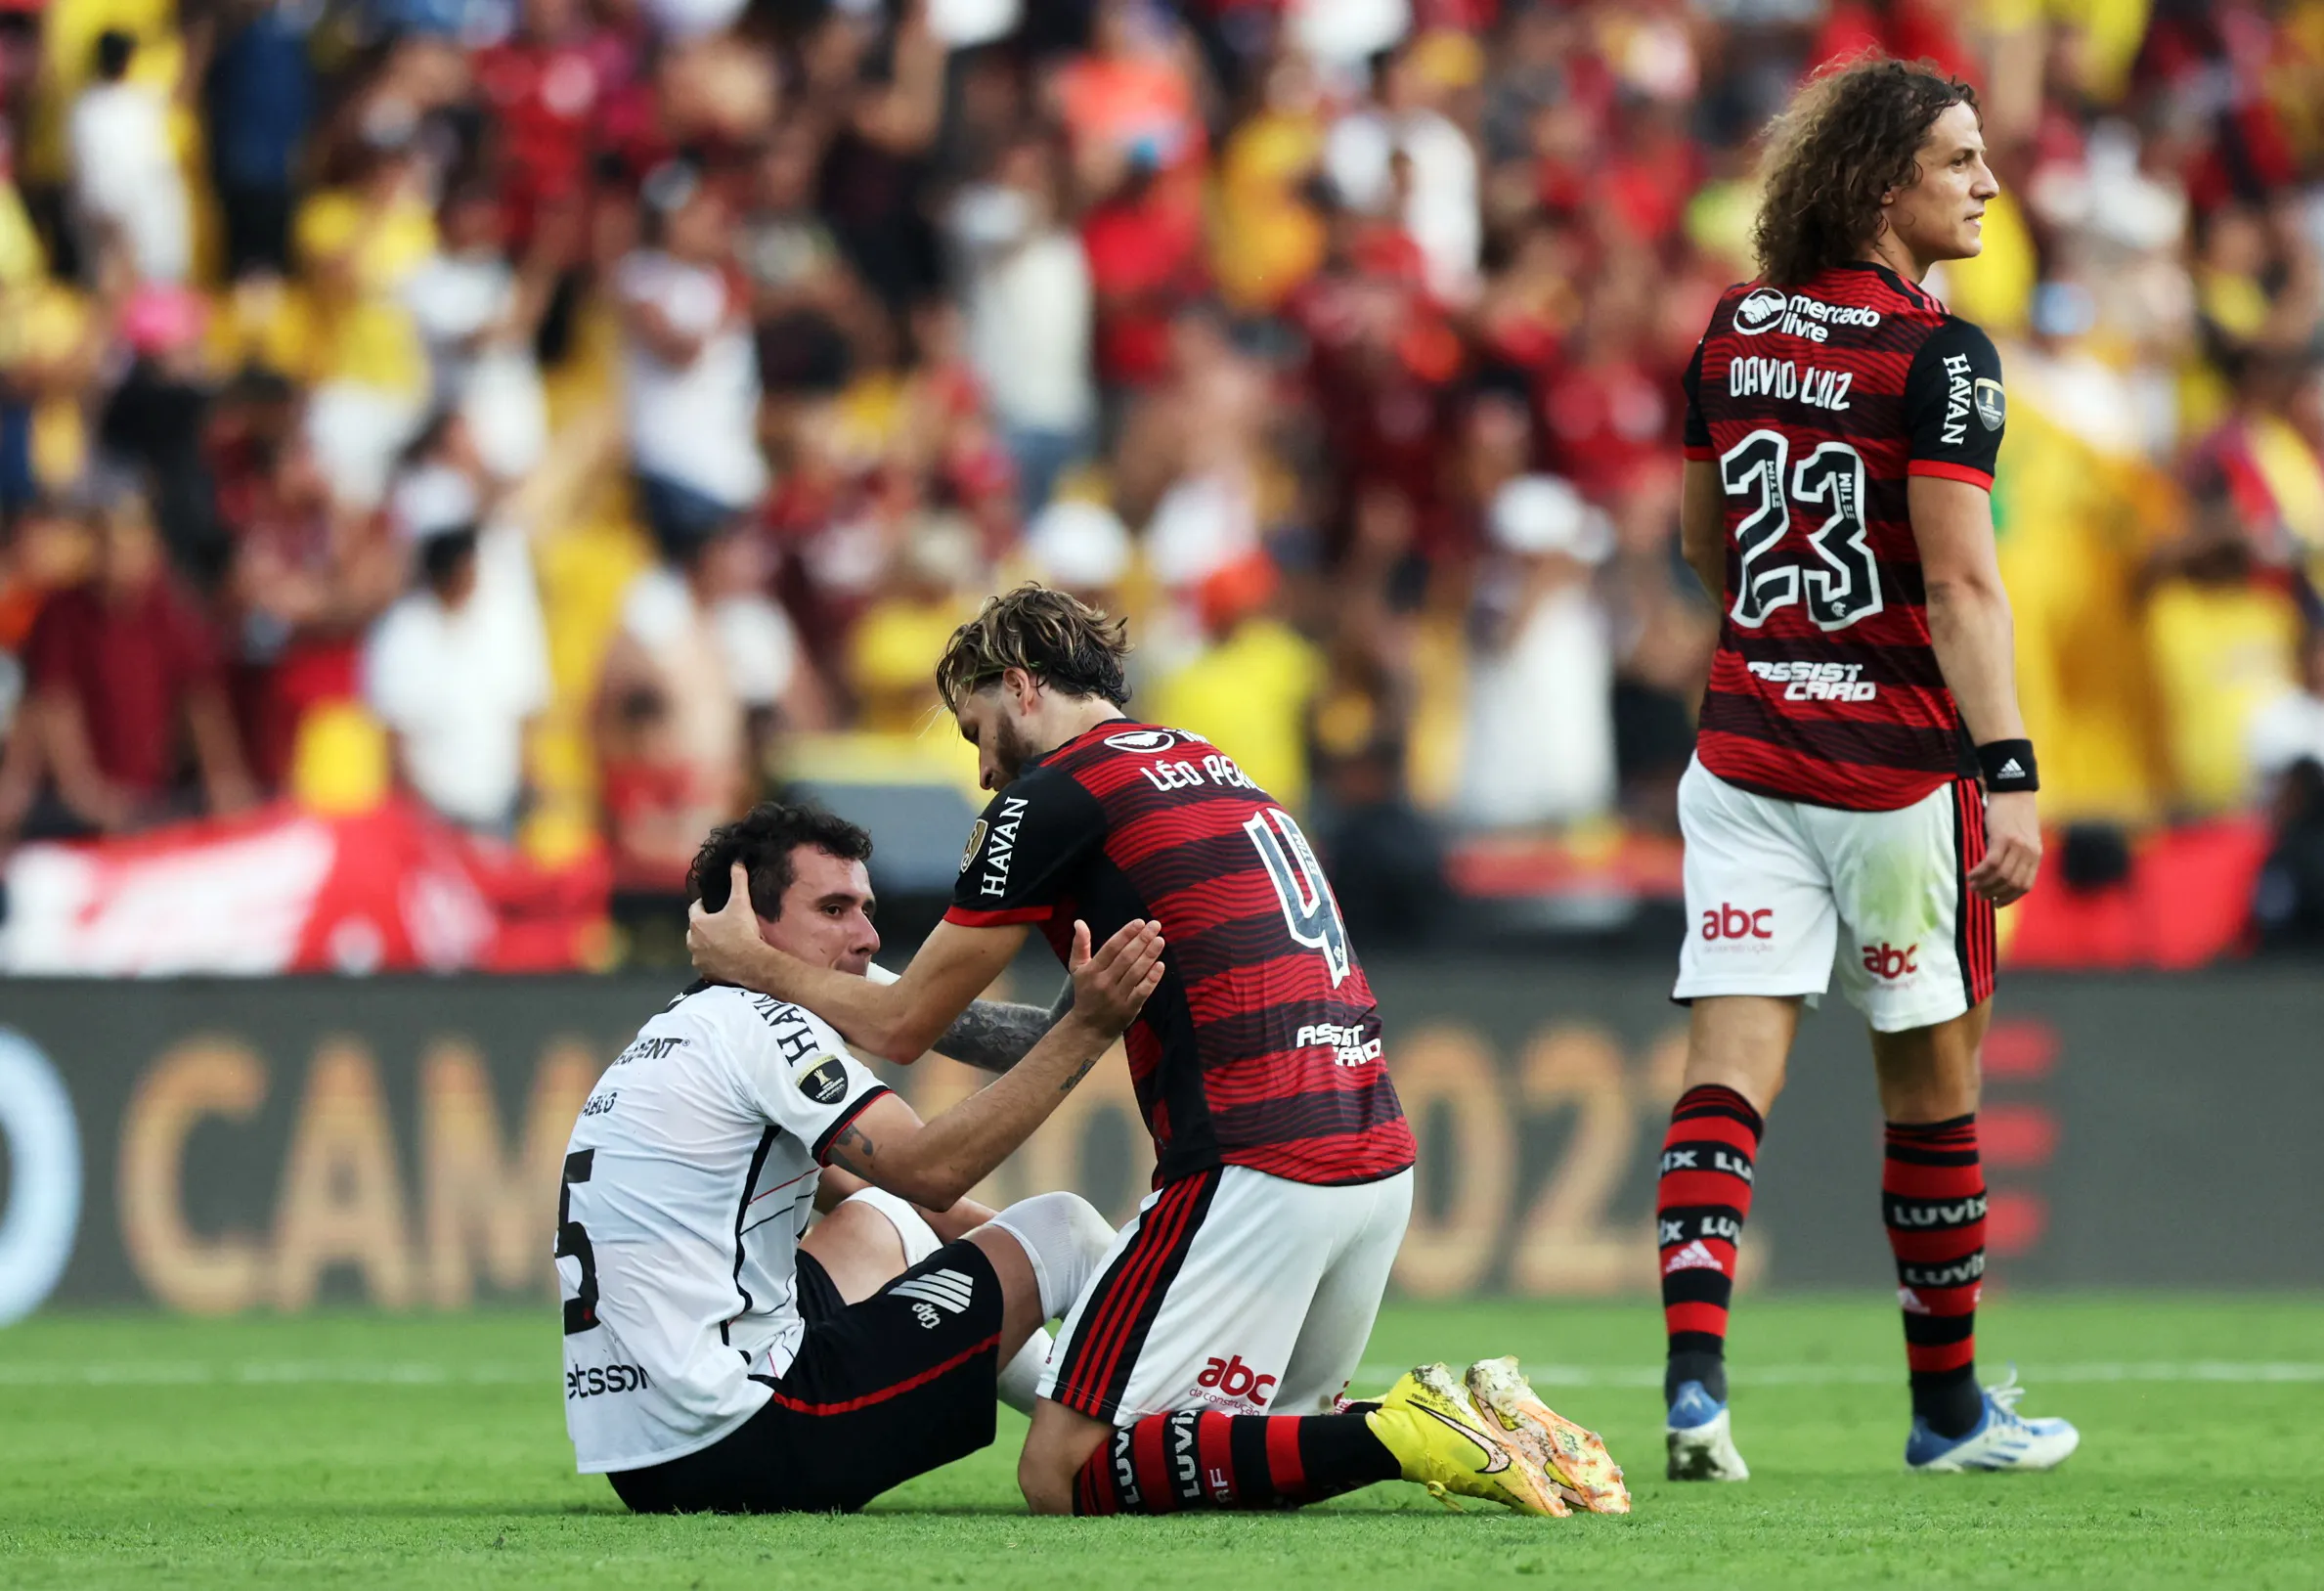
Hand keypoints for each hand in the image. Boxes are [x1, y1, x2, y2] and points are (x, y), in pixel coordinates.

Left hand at [687, 861, 769, 983]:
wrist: (751, 963)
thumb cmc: (743, 932)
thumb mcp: (741, 903)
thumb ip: (738, 880)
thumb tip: (737, 861)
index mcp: (697, 923)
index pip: (695, 909)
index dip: (704, 905)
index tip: (712, 905)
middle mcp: (691, 941)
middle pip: (695, 929)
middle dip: (705, 926)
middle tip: (721, 924)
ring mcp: (697, 959)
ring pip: (699, 948)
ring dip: (707, 945)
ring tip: (724, 943)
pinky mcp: (705, 973)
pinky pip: (706, 964)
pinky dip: (712, 961)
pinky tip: (725, 959)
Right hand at [1064, 918, 1165, 1041]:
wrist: (1089, 1027)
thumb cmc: (1086, 992)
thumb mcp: (1077, 968)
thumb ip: (1080, 945)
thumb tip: (1080, 922)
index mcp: (1091, 971)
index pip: (1111, 948)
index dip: (1126, 934)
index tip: (1140, 922)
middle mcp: (1104, 982)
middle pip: (1126, 958)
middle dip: (1142, 940)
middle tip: (1155, 926)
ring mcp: (1117, 996)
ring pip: (1136, 972)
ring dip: (1149, 955)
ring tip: (1160, 940)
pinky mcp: (1129, 1008)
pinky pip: (1142, 991)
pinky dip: (1152, 978)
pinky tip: (1160, 965)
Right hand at [1969, 790, 2040, 906]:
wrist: (2013, 791)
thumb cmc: (2013, 815)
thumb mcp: (2022, 838)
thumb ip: (2017, 857)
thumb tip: (2001, 878)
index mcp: (2036, 856)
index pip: (2025, 886)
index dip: (2010, 898)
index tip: (1996, 902)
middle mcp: (2029, 853)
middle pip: (2011, 883)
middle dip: (1993, 893)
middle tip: (1979, 895)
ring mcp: (2018, 846)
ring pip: (2001, 875)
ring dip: (1984, 884)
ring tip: (1972, 886)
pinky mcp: (2003, 838)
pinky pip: (1991, 863)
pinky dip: (1979, 873)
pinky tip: (1970, 875)